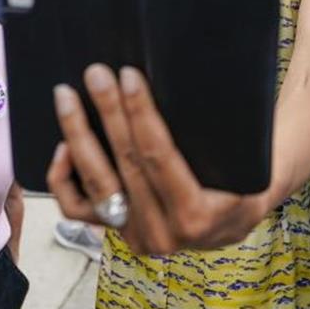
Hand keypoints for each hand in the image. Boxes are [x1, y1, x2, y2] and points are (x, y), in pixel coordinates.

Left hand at [46, 63, 272, 254]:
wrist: (239, 213)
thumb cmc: (247, 173)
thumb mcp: (245, 158)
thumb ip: (215, 133)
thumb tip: (188, 76)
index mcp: (197, 216)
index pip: (159, 156)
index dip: (140, 113)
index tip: (129, 76)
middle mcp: (163, 234)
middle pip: (125, 163)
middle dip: (108, 111)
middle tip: (96, 73)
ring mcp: (135, 235)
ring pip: (96, 183)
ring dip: (78, 134)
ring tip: (67, 97)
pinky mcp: (117, 232)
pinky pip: (78, 208)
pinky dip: (64, 178)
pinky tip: (62, 146)